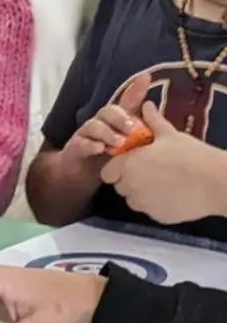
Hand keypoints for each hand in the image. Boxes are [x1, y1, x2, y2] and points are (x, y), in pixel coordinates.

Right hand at [61, 73, 150, 169]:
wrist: (80, 172)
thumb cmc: (107, 156)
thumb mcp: (127, 144)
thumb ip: (142, 132)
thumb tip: (161, 119)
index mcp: (116, 121)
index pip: (126, 103)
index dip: (136, 90)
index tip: (146, 77)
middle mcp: (100, 122)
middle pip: (109, 111)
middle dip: (121, 117)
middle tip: (134, 128)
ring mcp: (87, 134)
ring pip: (94, 125)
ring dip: (108, 132)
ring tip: (120, 142)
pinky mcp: (76, 147)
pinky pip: (82, 143)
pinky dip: (91, 145)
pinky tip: (99, 149)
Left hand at [101, 101, 226, 223]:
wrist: (216, 182)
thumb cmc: (190, 155)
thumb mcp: (169, 134)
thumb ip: (152, 120)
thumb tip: (146, 104)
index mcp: (128, 165)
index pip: (107, 172)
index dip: (116, 167)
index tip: (130, 162)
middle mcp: (131, 187)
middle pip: (119, 187)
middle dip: (128, 179)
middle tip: (147, 171)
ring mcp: (144, 205)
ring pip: (133, 200)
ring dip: (140, 193)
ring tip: (160, 182)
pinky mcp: (159, 217)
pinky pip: (150, 210)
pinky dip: (156, 204)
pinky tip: (172, 194)